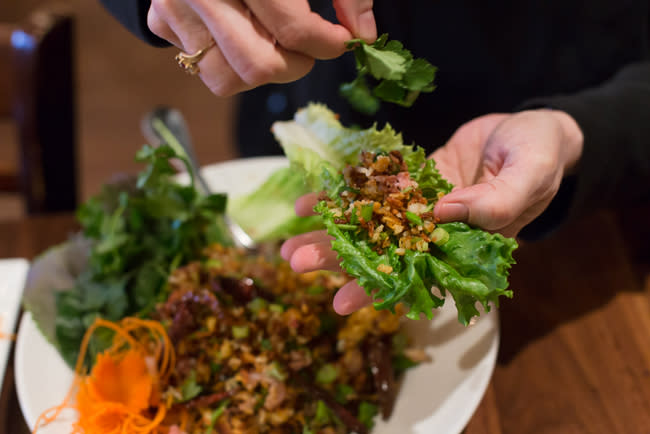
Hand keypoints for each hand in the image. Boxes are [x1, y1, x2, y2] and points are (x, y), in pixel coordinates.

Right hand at [147, 0, 375, 95]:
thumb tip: (364, 35)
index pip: (294, 30)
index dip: (328, 44)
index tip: (341, 41)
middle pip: (258, 65)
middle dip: (296, 66)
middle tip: (307, 48)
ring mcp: (175, 6)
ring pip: (225, 79)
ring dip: (260, 71)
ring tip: (274, 42)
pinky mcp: (161, 18)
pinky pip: (200, 65)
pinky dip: (228, 58)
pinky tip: (241, 29)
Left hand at [281, 109, 583, 314]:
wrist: (530, 127)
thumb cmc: (540, 153)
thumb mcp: (528, 174)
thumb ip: (495, 202)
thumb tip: (442, 214)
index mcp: (465, 246)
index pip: (417, 276)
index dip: (380, 290)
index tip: (342, 302)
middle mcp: (436, 233)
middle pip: (382, 252)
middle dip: (339, 260)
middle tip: (296, 263)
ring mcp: (419, 207)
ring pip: (370, 224)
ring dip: (331, 231)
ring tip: (288, 242)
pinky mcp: (409, 182)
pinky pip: (372, 190)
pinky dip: (343, 196)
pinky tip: (310, 202)